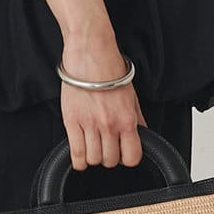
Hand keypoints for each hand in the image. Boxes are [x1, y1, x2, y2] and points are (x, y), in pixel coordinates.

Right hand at [59, 43, 146, 170]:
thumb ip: (137, 117)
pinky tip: (81, 156)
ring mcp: (89, 124)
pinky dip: (79, 160)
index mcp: (126, 119)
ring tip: (94, 147)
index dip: (128, 158)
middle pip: (111, 160)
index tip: (124, 153)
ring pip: (93, 159)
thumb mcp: (131, 94)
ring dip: (94, 157)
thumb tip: (142, 132)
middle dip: (110, 157)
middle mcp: (109, 124)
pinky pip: (76, 152)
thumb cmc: (110, 68)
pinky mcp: (71, 121)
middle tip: (108, 147)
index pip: (132, 156)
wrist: (90, 53)